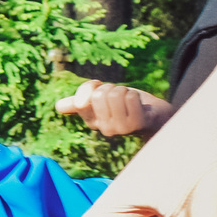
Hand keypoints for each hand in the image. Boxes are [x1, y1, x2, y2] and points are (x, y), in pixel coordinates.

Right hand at [56, 79, 171, 138]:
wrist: (157, 116)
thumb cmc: (128, 105)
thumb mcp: (102, 98)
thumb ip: (82, 99)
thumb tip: (59, 107)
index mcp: (92, 121)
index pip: (79, 99)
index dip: (91, 88)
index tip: (103, 92)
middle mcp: (104, 129)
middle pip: (98, 94)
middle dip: (112, 88)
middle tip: (122, 98)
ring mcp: (121, 129)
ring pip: (115, 94)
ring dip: (125, 91)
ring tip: (131, 101)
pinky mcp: (138, 124)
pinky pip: (131, 98)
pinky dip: (136, 95)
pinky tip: (140, 106)